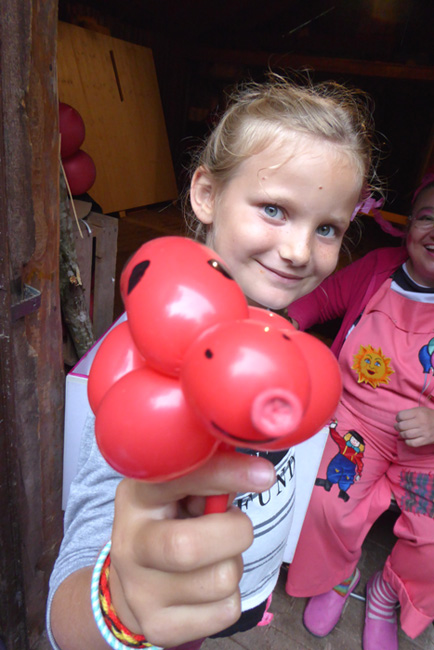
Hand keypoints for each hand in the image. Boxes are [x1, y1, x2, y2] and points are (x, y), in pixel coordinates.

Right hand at [109, 449, 275, 646]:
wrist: (134, 579)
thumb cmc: (171, 519)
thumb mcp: (179, 487)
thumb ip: (210, 473)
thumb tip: (257, 470)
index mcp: (136, 497)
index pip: (177, 480)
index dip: (223, 475)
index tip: (263, 474)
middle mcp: (128, 544)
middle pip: (188, 548)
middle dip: (234, 533)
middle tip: (237, 524)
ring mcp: (139, 592)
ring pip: (220, 581)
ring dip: (234, 564)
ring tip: (217, 555)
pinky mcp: (158, 628)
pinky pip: (226, 612)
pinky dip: (231, 596)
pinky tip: (209, 584)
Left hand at [395, 407, 433, 446]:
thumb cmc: (430, 416)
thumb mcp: (421, 410)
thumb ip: (410, 413)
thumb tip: (398, 419)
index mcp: (419, 413)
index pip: (401, 415)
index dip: (398, 417)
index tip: (399, 419)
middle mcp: (421, 422)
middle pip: (402, 426)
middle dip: (397, 426)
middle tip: (398, 427)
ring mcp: (424, 432)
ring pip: (406, 435)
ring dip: (401, 434)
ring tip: (402, 432)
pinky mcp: (426, 440)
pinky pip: (412, 443)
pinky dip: (407, 442)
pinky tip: (408, 439)